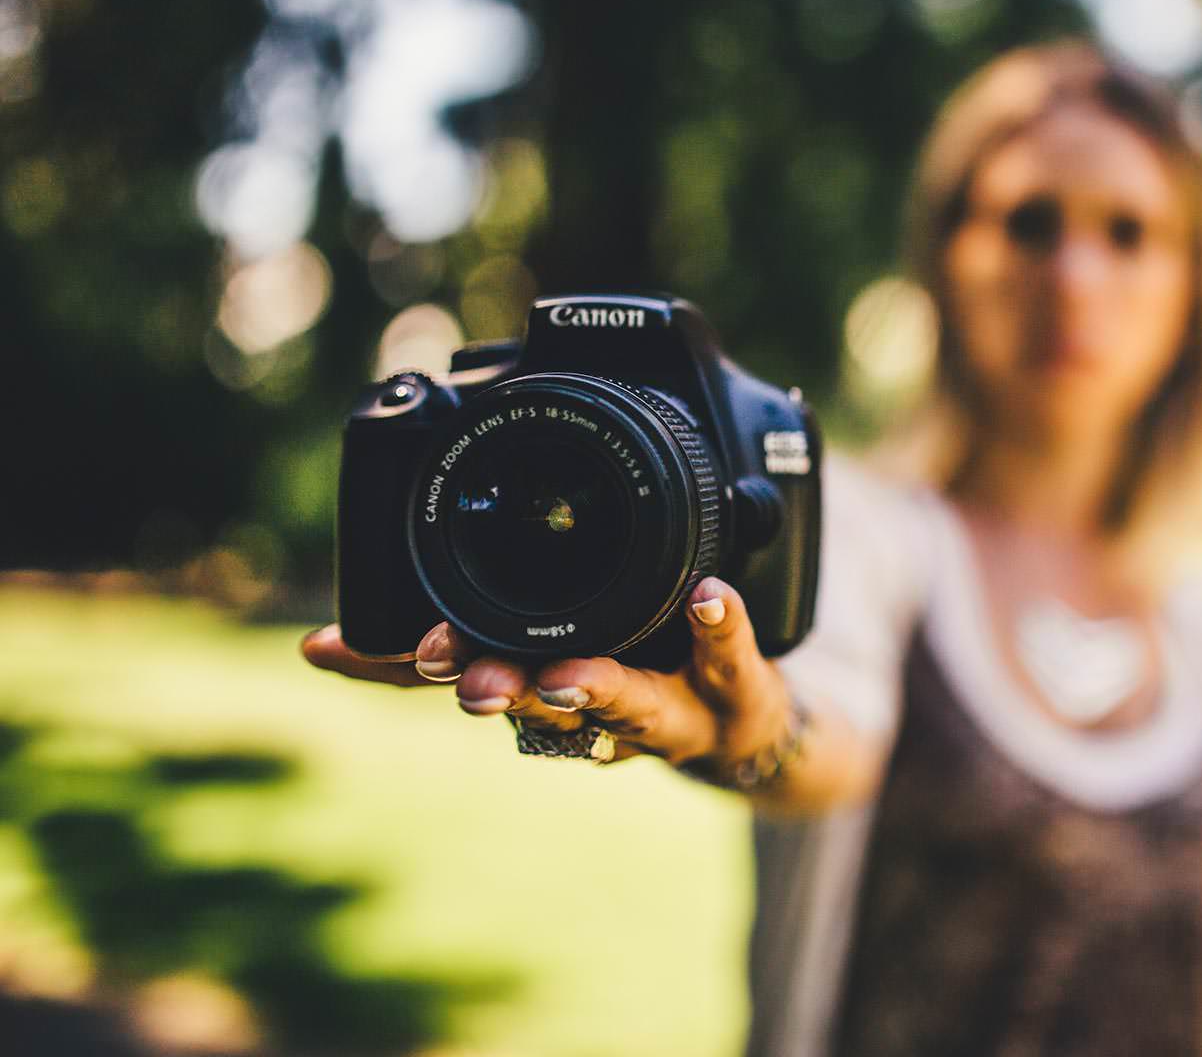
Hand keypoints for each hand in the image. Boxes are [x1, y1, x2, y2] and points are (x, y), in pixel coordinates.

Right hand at [300, 576, 789, 768]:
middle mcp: (594, 707)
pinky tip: (709, 594)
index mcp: (534, 679)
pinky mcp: (734, 688)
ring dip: (592, 690)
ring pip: (625, 705)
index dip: (392, 662)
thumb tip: (325, 637)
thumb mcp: (536, 661)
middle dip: (495, 692)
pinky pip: (728, 654)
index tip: (337, 648)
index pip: (449, 670)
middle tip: (466, 685)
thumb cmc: (631, 688)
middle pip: (535, 703)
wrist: (744, 740)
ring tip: (568, 676)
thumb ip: (458, 642)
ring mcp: (669, 705)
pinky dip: (718, 625)